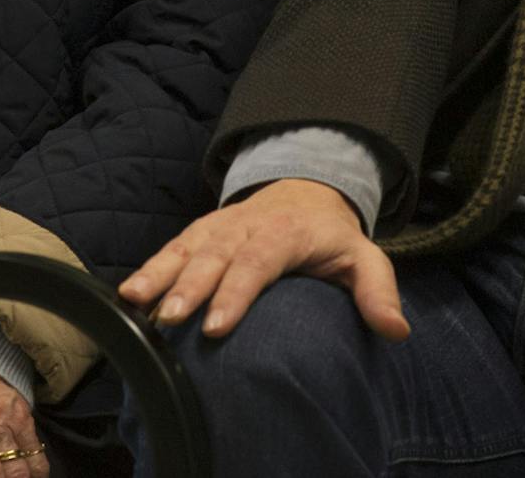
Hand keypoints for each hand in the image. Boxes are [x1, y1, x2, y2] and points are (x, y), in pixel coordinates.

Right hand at [117, 178, 407, 340]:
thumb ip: (378, 291)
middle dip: (191, 287)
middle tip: (171, 320)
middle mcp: (248, 225)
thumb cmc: (332, 239)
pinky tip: (128, 294)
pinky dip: (150, 267)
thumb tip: (396, 330)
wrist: (304, 193)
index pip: (261, 260)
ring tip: (135, 302)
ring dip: (160, 274)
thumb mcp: (365, 259)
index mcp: (288, 232)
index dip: (237, 291)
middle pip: (216, 255)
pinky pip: (171, 248)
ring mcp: (219, 227)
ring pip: (186, 248)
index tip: (218, 326)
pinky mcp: (200, 232)